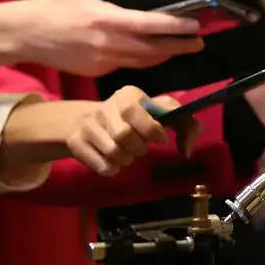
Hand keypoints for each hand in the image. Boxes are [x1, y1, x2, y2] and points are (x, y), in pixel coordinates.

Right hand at [0, 0, 204, 76]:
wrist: (24, 35)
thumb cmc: (53, 4)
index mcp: (105, 19)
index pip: (149, 25)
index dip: (175, 28)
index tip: (195, 26)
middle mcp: (107, 43)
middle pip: (153, 48)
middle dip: (179, 45)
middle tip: (199, 41)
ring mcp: (102, 61)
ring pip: (143, 61)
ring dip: (165, 54)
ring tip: (183, 47)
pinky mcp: (97, 72)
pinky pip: (127, 65)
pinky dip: (143, 59)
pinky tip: (154, 52)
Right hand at [66, 86, 200, 175]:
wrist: (88, 121)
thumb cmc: (136, 118)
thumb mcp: (161, 114)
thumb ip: (186, 125)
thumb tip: (188, 151)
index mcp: (127, 94)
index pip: (133, 110)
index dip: (150, 128)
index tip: (161, 138)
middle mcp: (105, 107)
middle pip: (123, 135)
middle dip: (139, 148)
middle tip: (141, 147)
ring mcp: (87, 125)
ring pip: (113, 152)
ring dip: (127, 159)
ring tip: (128, 153)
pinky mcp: (76, 143)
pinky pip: (102, 166)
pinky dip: (113, 169)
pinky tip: (114, 161)